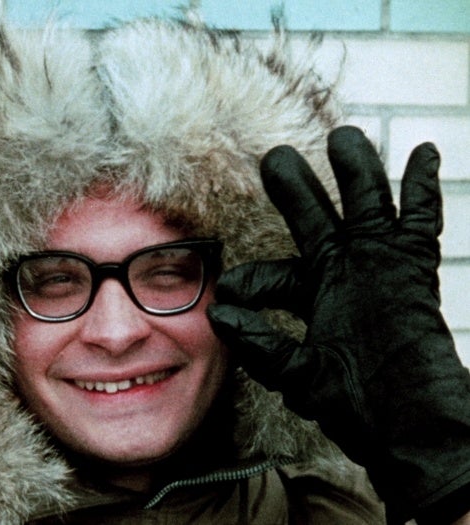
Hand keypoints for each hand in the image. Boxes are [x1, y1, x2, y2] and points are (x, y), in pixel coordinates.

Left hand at [208, 126, 469, 523]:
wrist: (412, 433)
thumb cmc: (356, 411)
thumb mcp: (298, 377)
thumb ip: (260, 346)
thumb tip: (217, 314)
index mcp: (308, 299)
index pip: (268, 275)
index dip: (247, 281)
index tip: (229, 292)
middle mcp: (339, 277)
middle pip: (315, 220)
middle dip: (296, 189)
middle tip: (274, 157)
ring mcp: (377, 270)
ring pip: (366, 206)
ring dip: (357, 171)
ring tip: (344, 136)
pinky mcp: (413, 273)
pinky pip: (422, 221)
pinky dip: (421, 188)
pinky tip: (422, 151)